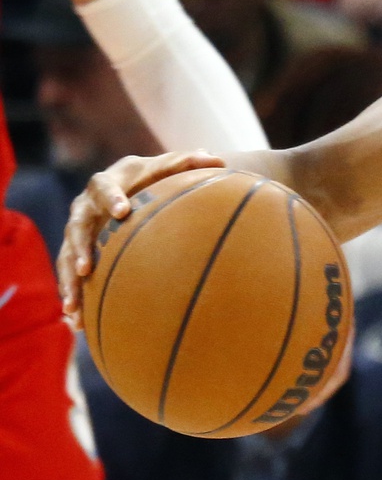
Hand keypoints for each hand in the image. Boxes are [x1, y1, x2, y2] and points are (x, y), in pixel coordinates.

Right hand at [57, 150, 227, 318]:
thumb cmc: (153, 177)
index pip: (103, 186)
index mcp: (107, 182)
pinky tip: (77, 321)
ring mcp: (78, 230)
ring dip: (69, 281)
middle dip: (80, 247)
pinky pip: (71, 274)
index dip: (110, 198)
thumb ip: (188, 162)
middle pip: (76, 226)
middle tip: (87, 268)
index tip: (121, 212)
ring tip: (73, 307)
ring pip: (67, 256)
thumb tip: (216, 158)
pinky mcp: (78, 251)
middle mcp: (85, 207)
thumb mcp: (169, 167)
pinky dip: (74, 295)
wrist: (132, 186)